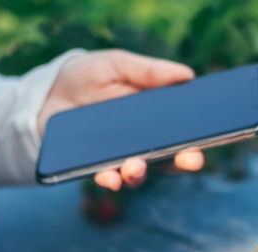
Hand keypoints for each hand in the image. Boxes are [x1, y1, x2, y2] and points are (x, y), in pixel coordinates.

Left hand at [38, 49, 203, 190]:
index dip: (202, 138)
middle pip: (170, 157)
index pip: (185, 132)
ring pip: (139, 172)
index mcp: (155, 119)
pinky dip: (110, 181)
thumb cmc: (85, 77)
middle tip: (192, 159)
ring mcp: (119, 157)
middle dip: (184, 161)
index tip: (214, 138)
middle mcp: (142, 143)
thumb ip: (149, 71)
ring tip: (136, 167)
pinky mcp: (95, 167)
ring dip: (141, 173)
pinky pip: (107, 179)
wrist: (43, 94)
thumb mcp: (117, 65)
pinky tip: (111, 177)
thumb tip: (188, 75)